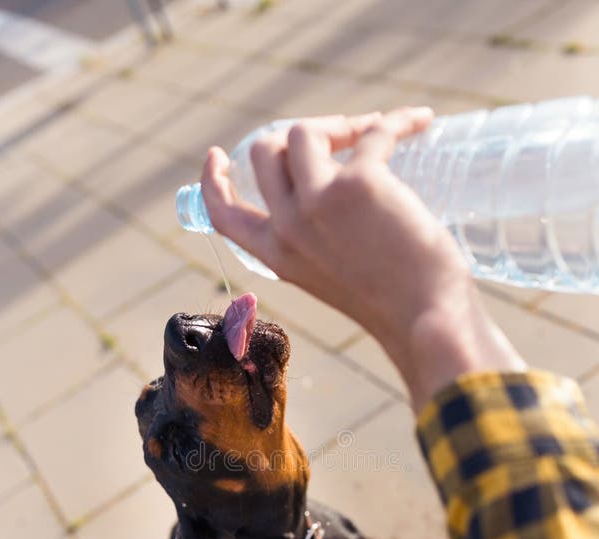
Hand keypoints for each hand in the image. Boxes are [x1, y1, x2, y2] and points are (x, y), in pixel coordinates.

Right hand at [201, 109, 523, 409]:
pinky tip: (420, 122)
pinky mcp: (360, 183)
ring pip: (304, 131)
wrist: (425, 317)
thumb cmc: (393, 303)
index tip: (217, 153)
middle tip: (341, 137)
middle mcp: (287, 227)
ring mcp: (318, 202)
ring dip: (342, 124)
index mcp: (276, 256)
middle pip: (265, 152)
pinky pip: (373, 130)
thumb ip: (315, 242)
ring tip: (377, 132)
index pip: (223, 214)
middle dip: (298, 134)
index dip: (214, 180)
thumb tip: (328, 189)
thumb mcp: (332, 277)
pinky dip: (399, 121)